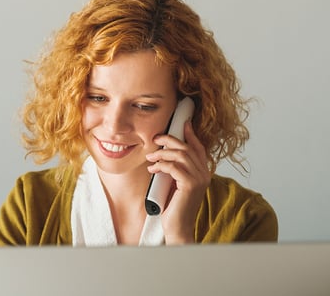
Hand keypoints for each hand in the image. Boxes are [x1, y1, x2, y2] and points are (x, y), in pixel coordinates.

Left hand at [146, 120, 210, 243]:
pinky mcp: (190, 185)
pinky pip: (174, 167)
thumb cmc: (174, 207)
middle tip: (156, 138)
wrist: (178, 229)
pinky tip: (152, 169)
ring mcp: (199, 179)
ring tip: (150, 157)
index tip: (182, 124)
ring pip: (181, 155)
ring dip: (162, 153)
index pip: (198, 148)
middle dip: (170, 140)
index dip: (190, 134)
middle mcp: (204, 174)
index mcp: (203, 172)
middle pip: (188, 148)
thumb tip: (165, 155)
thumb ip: (176, 170)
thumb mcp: (176, 184)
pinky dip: (161, 165)